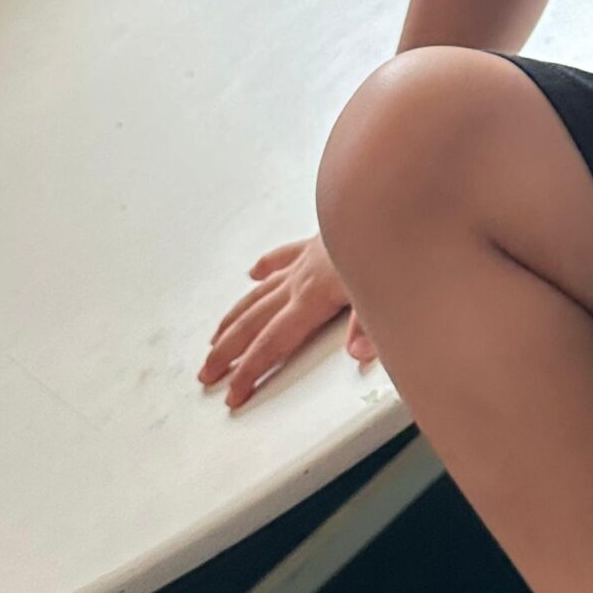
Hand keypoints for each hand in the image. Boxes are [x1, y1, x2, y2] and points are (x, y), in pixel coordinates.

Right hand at [199, 236, 378, 410]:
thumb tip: (358, 355)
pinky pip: (283, 257)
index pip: (272, 343)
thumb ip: (369, 325)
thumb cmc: (384, 240)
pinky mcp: (315, 244)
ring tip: (215, 338)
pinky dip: (266, 266)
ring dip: (234, 319)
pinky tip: (254, 273)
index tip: (232, 393)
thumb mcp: (382, 289)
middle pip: (253, 323)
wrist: (380, 199)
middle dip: (227, 352)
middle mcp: (300, 281)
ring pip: (259, 294)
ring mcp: (304, 262)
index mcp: (312, 298)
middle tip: (207, 374)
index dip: (249, 371)